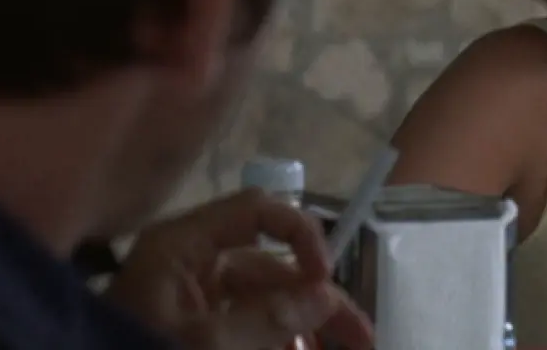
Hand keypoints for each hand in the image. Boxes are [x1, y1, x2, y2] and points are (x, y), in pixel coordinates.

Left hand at [104, 188, 372, 348]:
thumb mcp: (207, 343)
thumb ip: (269, 318)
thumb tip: (324, 294)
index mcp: (182, 247)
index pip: (257, 210)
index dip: (301, 236)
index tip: (326, 281)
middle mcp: (190, 266)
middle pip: (271, 268)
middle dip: (319, 301)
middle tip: (364, 338)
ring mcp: (190, 304)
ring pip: (266, 306)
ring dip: (306, 329)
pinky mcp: (192, 334)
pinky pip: (248, 332)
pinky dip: (278, 343)